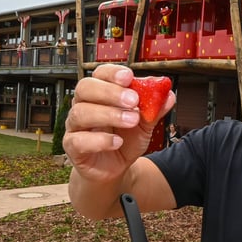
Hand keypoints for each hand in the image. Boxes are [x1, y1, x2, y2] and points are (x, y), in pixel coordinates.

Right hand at [62, 64, 174, 183]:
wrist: (117, 168)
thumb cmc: (126, 140)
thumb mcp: (144, 124)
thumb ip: (154, 109)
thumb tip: (169, 95)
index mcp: (100, 93)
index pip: (100, 74)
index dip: (112, 73)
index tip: (129, 77)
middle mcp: (83, 105)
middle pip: (85, 88)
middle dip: (110, 92)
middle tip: (133, 100)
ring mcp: (75, 126)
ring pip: (81, 112)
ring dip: (109, 114)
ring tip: (131, 120)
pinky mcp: (72, 146)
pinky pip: (78, 140)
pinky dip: (100, 140)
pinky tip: (117, 142)